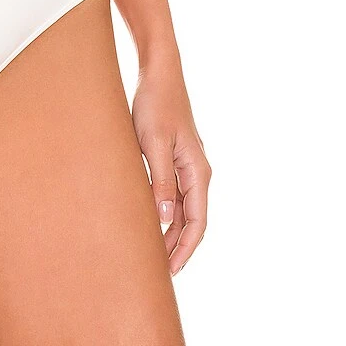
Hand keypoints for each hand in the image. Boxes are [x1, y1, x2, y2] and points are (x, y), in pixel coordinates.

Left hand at [131, 61, 210, 275]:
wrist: (157, 73)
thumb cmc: (155, 104)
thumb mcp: (153, 143)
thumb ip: (159, 180)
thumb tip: (165, 218)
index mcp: (198, 171)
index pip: (197, 222)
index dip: (185, 249)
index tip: (170, 272)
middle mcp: (196, 172)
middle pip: (191, 220)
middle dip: (176, 246)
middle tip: (156, 272)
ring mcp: (186, 165)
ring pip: (181, 209)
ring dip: (169, 231)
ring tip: (150, 253)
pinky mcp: (173, 158)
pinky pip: (172, 194)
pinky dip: (163, 212)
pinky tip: (147, 221)